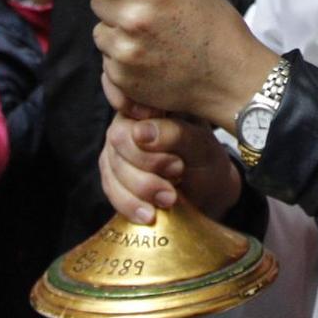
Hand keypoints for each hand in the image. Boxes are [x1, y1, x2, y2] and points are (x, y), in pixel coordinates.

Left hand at [69, 0, 279, 129]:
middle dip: (114, 2)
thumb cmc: (218, 30)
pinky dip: (122, 59)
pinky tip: (150, 60)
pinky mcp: (123, 79)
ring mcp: (126, 51)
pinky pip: (108, 60)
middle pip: (97, 0)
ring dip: (116, 31)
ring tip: (148, 38)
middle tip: (139, 9)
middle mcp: (135, 18)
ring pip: (100, 32)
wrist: (231, 80)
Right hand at [98, 74, 243, 223]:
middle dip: (149, 165)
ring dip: (142, 188)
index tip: (176, 163)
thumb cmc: (206, 160)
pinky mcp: (112, 175)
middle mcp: (128, 121)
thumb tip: (140, 132)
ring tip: (171, 198)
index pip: (134, 110)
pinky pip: (110, 189)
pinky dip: (130, 205)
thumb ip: (175, 134)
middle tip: (178, 175)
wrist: (206, 193)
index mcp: (151, 103)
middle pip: (119, 139)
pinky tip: (149, 214)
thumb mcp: (202, 146)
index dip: (149, 137)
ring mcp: (117, 149)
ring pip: (113, 167)